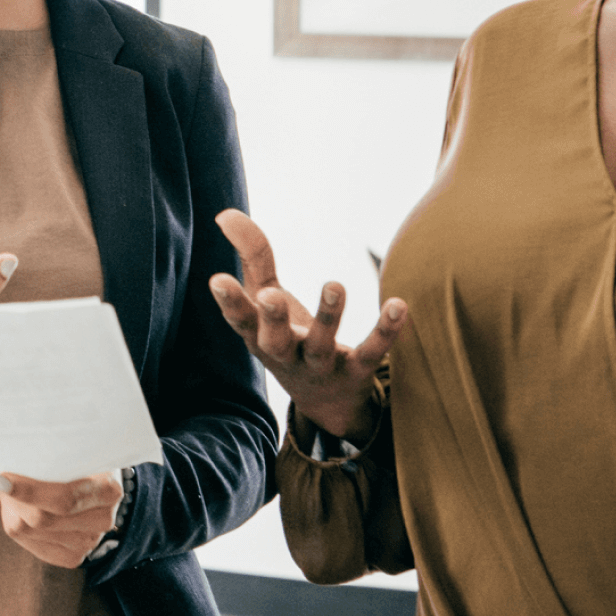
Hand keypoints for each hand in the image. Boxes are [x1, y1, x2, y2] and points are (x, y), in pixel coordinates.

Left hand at [0, 469, 123, 568]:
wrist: (88, 483)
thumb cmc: (72, 463)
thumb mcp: (65, 452)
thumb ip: (41, 461)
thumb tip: (3, 480)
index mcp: (108, 490)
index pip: (63, 499)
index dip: (29, 491)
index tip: (2, 478)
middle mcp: (103, 520)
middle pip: (42, 519)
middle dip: (15, 499)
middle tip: (4, 481)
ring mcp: (90, 542)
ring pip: (30, 531)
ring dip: (14, 510)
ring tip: (17, 494)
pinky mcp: (73, 557)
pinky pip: (30, 544)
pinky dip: (18, 525)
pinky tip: (22, 512)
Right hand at [208, 210, 404, 442]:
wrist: (326, 402)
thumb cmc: (288, 336)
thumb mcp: (266, 298)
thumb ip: (253, 257)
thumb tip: (226, 213)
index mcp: (260, 337)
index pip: (241, 321)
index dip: (229, 303)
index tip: (217, 279)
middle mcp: (287, 355)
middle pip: (275, 341)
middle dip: (272, 319)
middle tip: (269, 297)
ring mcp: (321, 366)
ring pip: (322, 346)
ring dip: (328, 317)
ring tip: (335, 285)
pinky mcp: (356, 372)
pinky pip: (371, 353)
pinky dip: (385, 332)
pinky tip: (398, 305)